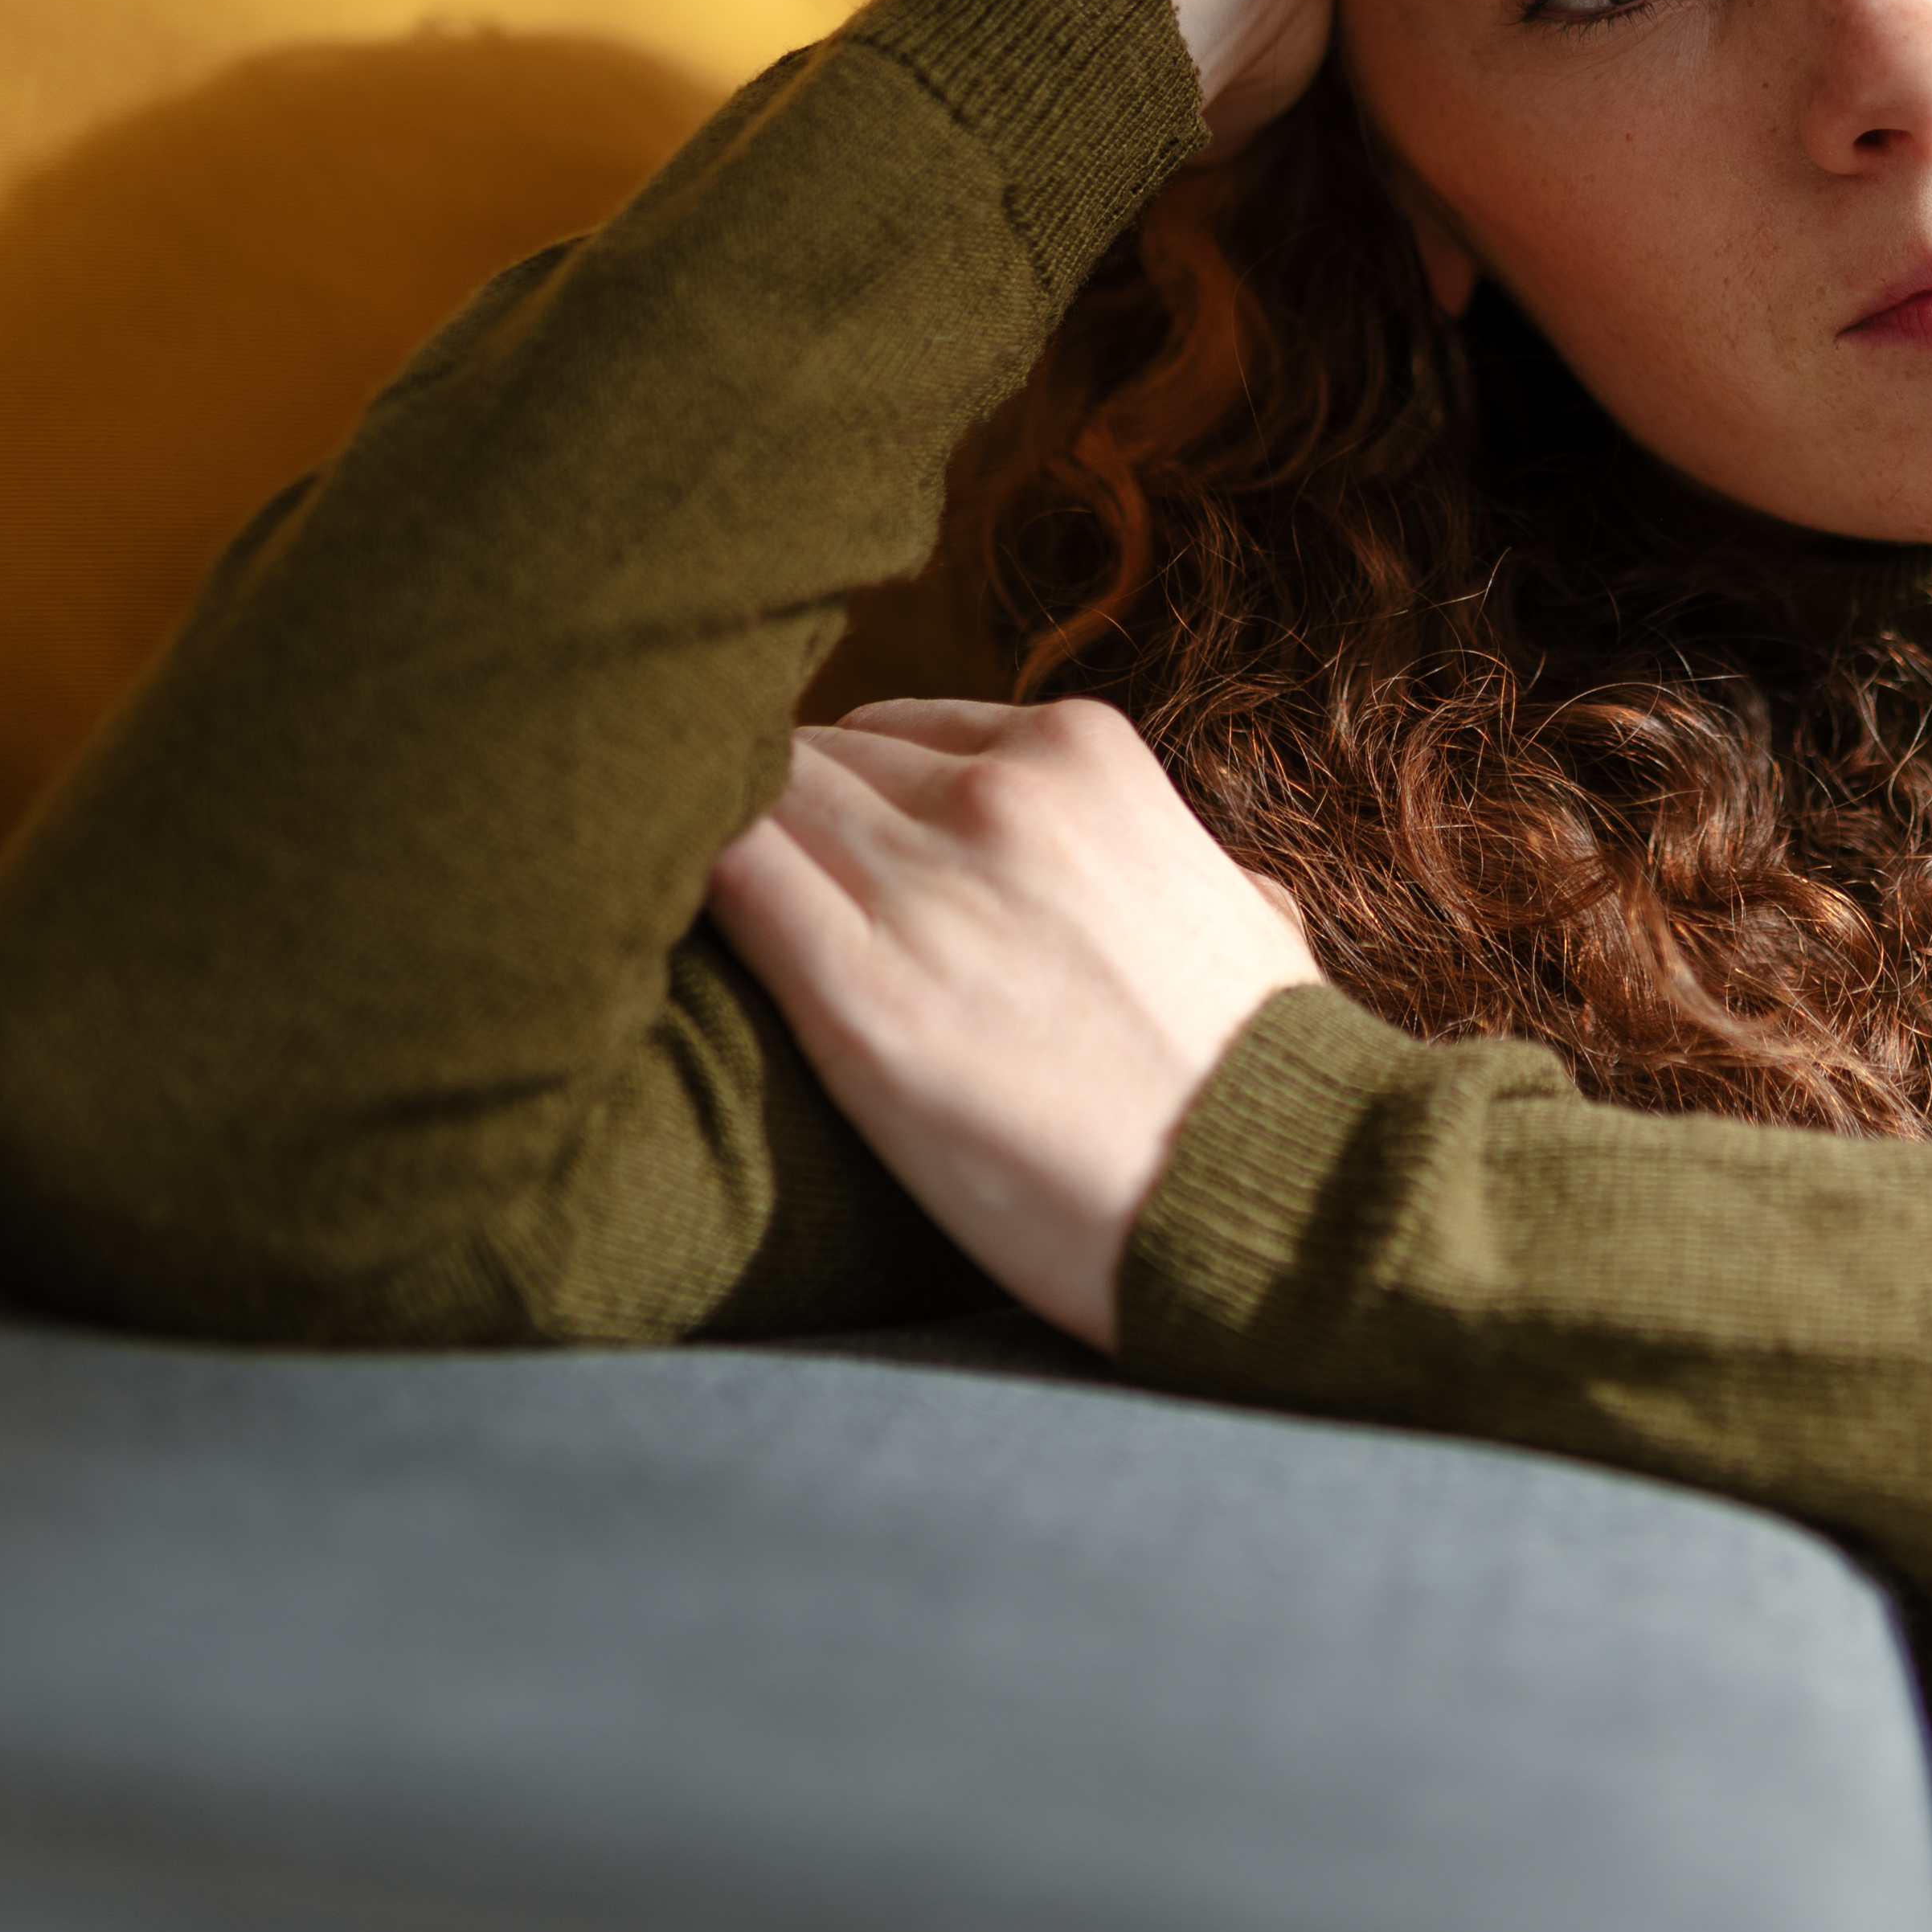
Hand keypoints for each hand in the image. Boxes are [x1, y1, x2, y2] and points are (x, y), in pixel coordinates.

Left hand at [705, 696, 1320, 1348]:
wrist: (1270, 1198)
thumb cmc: (1261, 1078)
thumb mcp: (1243, 910)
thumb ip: (1177, 860)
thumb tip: (1193, 874)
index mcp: (1082, 753)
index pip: (890, 733)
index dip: (842, 805)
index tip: (821, 871)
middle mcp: (998, 793)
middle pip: (806, 760)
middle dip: (770, 834)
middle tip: (746, 922)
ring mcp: (925, 886)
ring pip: (750, 803)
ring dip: (713, 861)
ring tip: (684, 935)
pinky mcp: (856, 996)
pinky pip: (722, 880)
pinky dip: (683, 894)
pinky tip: (662, 945)